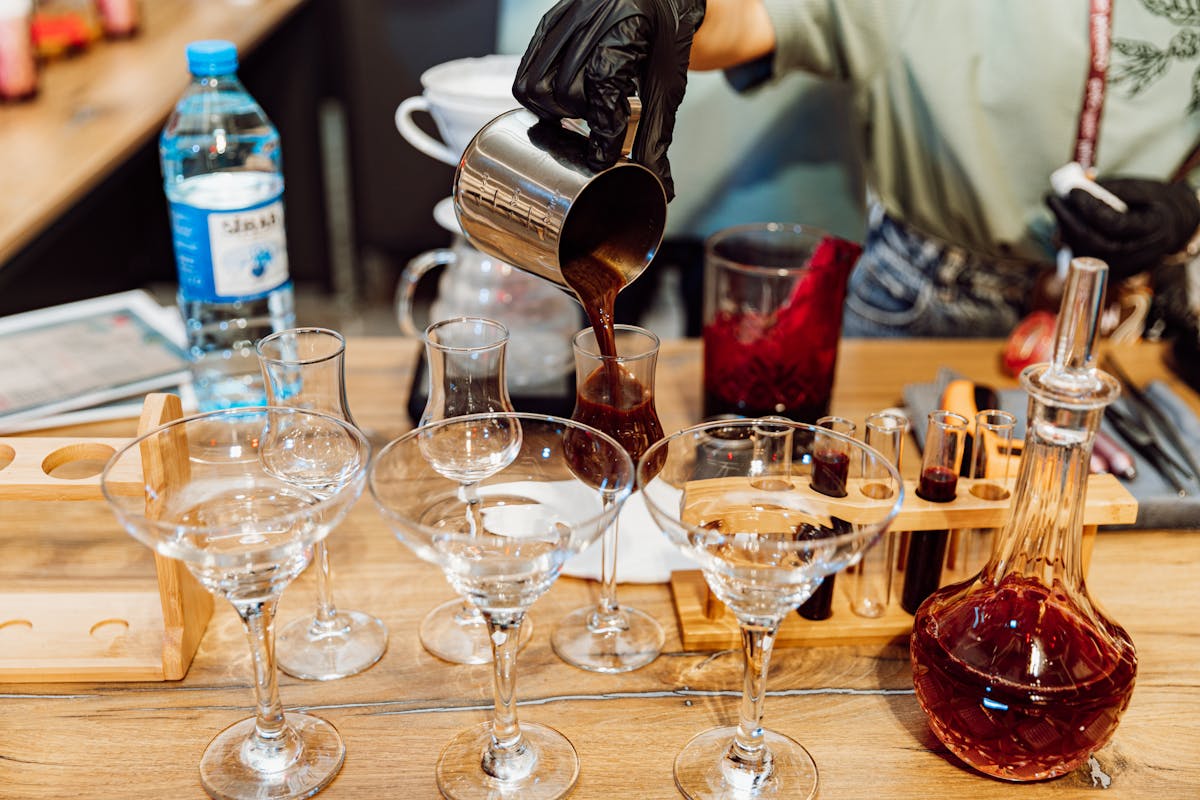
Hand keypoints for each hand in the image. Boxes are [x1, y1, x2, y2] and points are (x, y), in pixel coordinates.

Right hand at [513, 0, 706, 198]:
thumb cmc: (665, 36)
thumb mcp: (667, 85)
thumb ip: (657, 135)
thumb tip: (659, 183)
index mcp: (625, 29)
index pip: (602, 88)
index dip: (603, 129)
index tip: (605, 154)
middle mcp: (589, 19)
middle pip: (564, 90)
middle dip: (580, 118)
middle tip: (597, 122)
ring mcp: (562, 20)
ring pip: (535, 84)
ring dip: (554, 109)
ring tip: (577, 111)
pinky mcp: (546, 23)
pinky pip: (526, 70)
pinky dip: (538, 95)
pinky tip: (560, 99)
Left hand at [1047, 177, 1199, 278]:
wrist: (1169, 228)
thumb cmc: (1152, 203)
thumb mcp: (1140, 189)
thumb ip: (1112, 190)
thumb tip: (1077, 186)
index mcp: (1152, 228)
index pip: (1114, 223)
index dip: (1089, 207)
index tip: (1072, 190)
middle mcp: (1138, 253)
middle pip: (1094, 241)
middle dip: (1068, 219)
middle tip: (1052, 199)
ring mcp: (1124, 268)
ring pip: (1085, 253)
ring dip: (1065, 229)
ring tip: (1057, 207)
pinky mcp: (1111, 274)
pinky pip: (1084, 259)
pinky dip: (1071, 240)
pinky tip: (1064, 222)